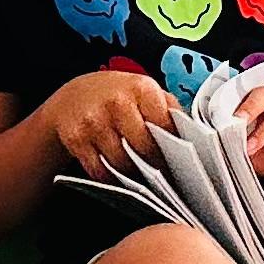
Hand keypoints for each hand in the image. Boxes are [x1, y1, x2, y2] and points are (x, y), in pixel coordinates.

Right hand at [38, 68, 182, 175]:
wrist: (73, 97)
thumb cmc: (115, 95)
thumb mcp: (143, 90)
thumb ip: (167, 107)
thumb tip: (190, 132)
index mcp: (141, 88)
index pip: (165, 125)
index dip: (174, 146)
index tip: (180, 159)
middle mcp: (117, 102)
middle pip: (145, 147)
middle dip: (155, 163)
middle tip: (162, 173)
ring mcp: (95, 121)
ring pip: (122, 162)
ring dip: (133, 173)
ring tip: (141, 175)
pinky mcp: (76, 139)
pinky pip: (100, 170)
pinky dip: (110, 176)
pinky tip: (117, 173)